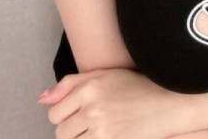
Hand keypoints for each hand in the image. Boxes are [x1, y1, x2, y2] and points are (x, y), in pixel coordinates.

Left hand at [38, 67, 188, 137]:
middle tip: (91, 123)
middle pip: (61, 132)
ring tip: (99, 130)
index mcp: (90, 87)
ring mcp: (102, 129)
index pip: (55, 113)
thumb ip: (70, 84)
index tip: (79, 113)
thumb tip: (42, 99)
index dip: (65, 115)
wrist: (166, 103)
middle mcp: (93, 108)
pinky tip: (104, 134)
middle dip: (72, 130)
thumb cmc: (135, 87)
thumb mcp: (103, 75)